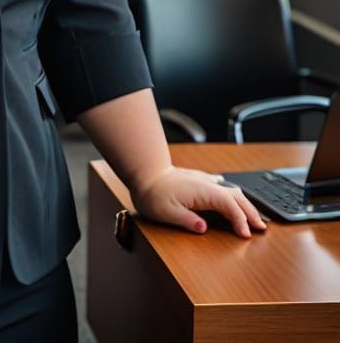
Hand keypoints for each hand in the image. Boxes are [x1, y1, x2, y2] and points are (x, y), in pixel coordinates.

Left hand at [130, 165, 267, 237]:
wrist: (144, 172)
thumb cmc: (153, 193)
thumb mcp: (166, 212)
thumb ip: (186, 220)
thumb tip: (203, 228)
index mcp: (202, 191)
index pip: (230, 205)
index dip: (241, 220)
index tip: (246, 234)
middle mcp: (206, 183)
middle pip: (236, 196)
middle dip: (251, 212)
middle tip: (261, 228)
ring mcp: (204, 180)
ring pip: (231, 190)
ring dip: (245, 204)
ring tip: (253, 218)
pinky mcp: (199, 180)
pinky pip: (222, 186)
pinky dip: (233, 196)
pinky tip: (234, 200)